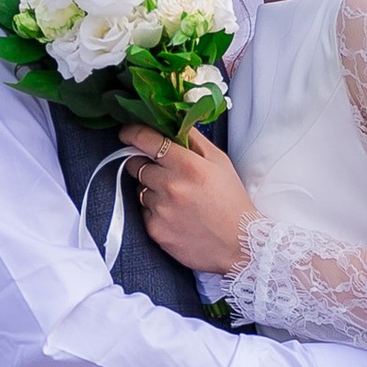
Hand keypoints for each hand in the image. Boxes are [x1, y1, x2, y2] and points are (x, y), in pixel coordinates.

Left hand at [120, 120, 254, 277]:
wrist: (240, 245)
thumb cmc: (232, 202)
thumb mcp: (220, 162)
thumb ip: (194, 139)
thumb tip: (174, 122)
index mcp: (188, 166)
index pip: (147, 140)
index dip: (132, 133)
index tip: (127, 133)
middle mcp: (171, 186)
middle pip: (136, 165)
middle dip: (144, 164)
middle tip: (162, 172)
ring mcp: (161, 210)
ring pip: (140, 190)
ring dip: (151, 190)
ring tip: (176, 199)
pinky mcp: (155, 230)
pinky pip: (143, 212)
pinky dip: (154, 212)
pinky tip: (175, 216)